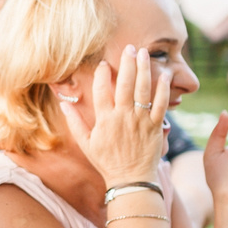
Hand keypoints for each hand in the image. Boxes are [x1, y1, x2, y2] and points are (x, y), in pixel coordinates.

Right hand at [57, 43, 168, 186]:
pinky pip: (161, 105)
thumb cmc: (107, 161)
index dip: (102, 75)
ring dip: (144, 69)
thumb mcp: (86, 143)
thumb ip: (74, 122)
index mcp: (105, 120)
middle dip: (127, 63)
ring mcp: (140, 121)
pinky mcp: (155, 126)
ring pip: (143, 90)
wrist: (131, 179)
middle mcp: (123, 117)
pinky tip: (164, 75)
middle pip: (125, 85)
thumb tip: (64, 103)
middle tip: (130, 47)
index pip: (101, 91)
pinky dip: (163, 90)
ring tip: (145, 53)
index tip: (103, 63)